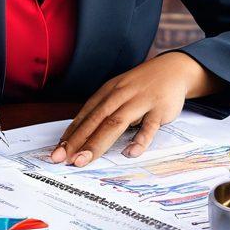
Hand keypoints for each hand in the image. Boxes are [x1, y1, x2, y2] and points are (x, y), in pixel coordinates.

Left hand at [49, 51, 216, 166]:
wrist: (172, 69)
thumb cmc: (140, 86)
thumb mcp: (118, 93)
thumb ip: (103, 111)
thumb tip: (81, 135)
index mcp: (108, 93)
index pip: (85, 116)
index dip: (70, 134)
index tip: (57, 151)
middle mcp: (120, 96)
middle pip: (96, 120)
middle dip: (78, 141)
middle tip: (62, 159)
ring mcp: (139, 102)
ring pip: (116, 123)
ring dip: (98, 142)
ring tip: (83, 159)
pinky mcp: (159, 110)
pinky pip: (149, 127)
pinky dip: (140, 140)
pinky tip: (130, 153)